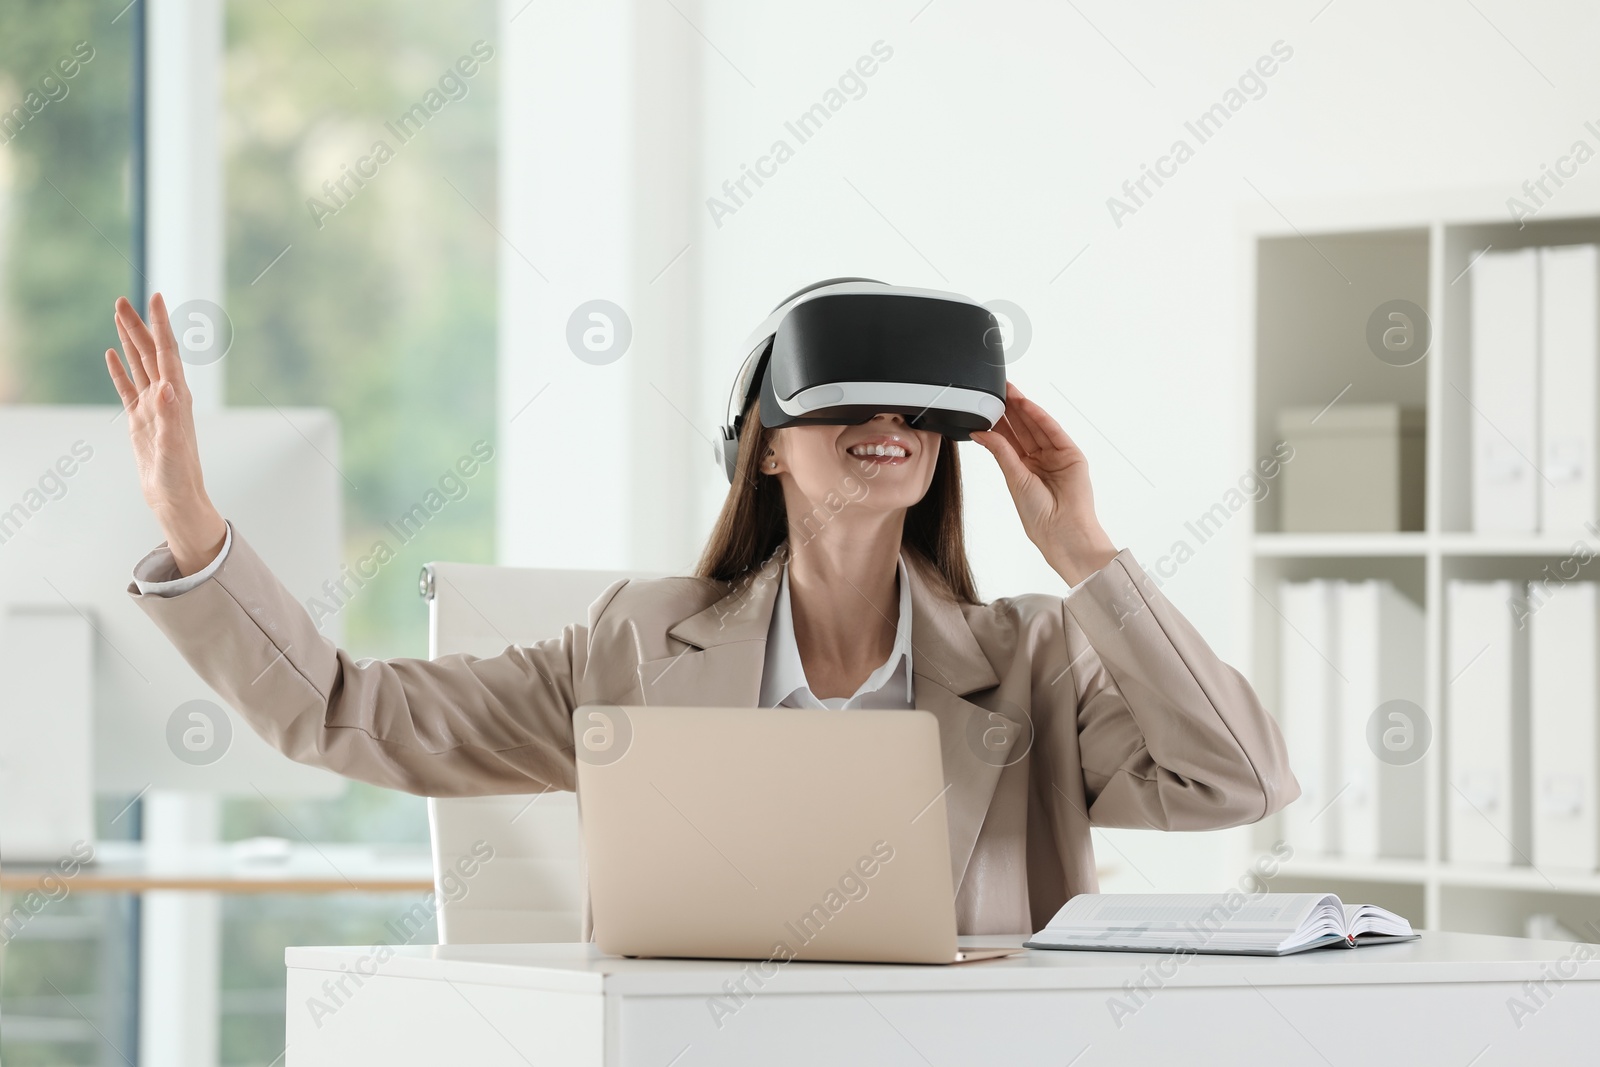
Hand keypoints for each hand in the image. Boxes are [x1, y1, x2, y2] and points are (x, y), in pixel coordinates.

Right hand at [104, 293, 226, 575]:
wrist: (175, 499)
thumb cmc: (178, 477)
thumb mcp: (172, 448)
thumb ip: (169, 417)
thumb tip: (166, 388)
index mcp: (176, 399)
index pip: (166, 353)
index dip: (160, 326)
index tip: (156, 297)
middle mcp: (166, 398)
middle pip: (150, 353)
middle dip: (139, 325)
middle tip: (123, 299)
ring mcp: (153, 407)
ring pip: (139, 365)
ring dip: (130, 340)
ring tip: (119, 315)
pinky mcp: (141, 420)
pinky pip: (128, 387)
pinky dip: (121, 369)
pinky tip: (114, 354)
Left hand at [970, 382, 1118, 585]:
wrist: (1062, 530)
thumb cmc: (1038, 515)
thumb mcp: (1013, 478)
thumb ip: (1000, 451)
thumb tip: (979, 433)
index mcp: (1023, 468)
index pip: (1009, 439)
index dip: (998, 422)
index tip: (985, 405)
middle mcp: (1040, 460)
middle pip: (1023, 429)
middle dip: (1010, 410)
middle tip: (996, 391)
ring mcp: (1056, 456)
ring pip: (1037, 426)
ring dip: (1023, 408)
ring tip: (1008, 392)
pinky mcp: (1071, 454)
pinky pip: (1054, 431)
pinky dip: (1040, 417)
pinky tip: (1027, 405)